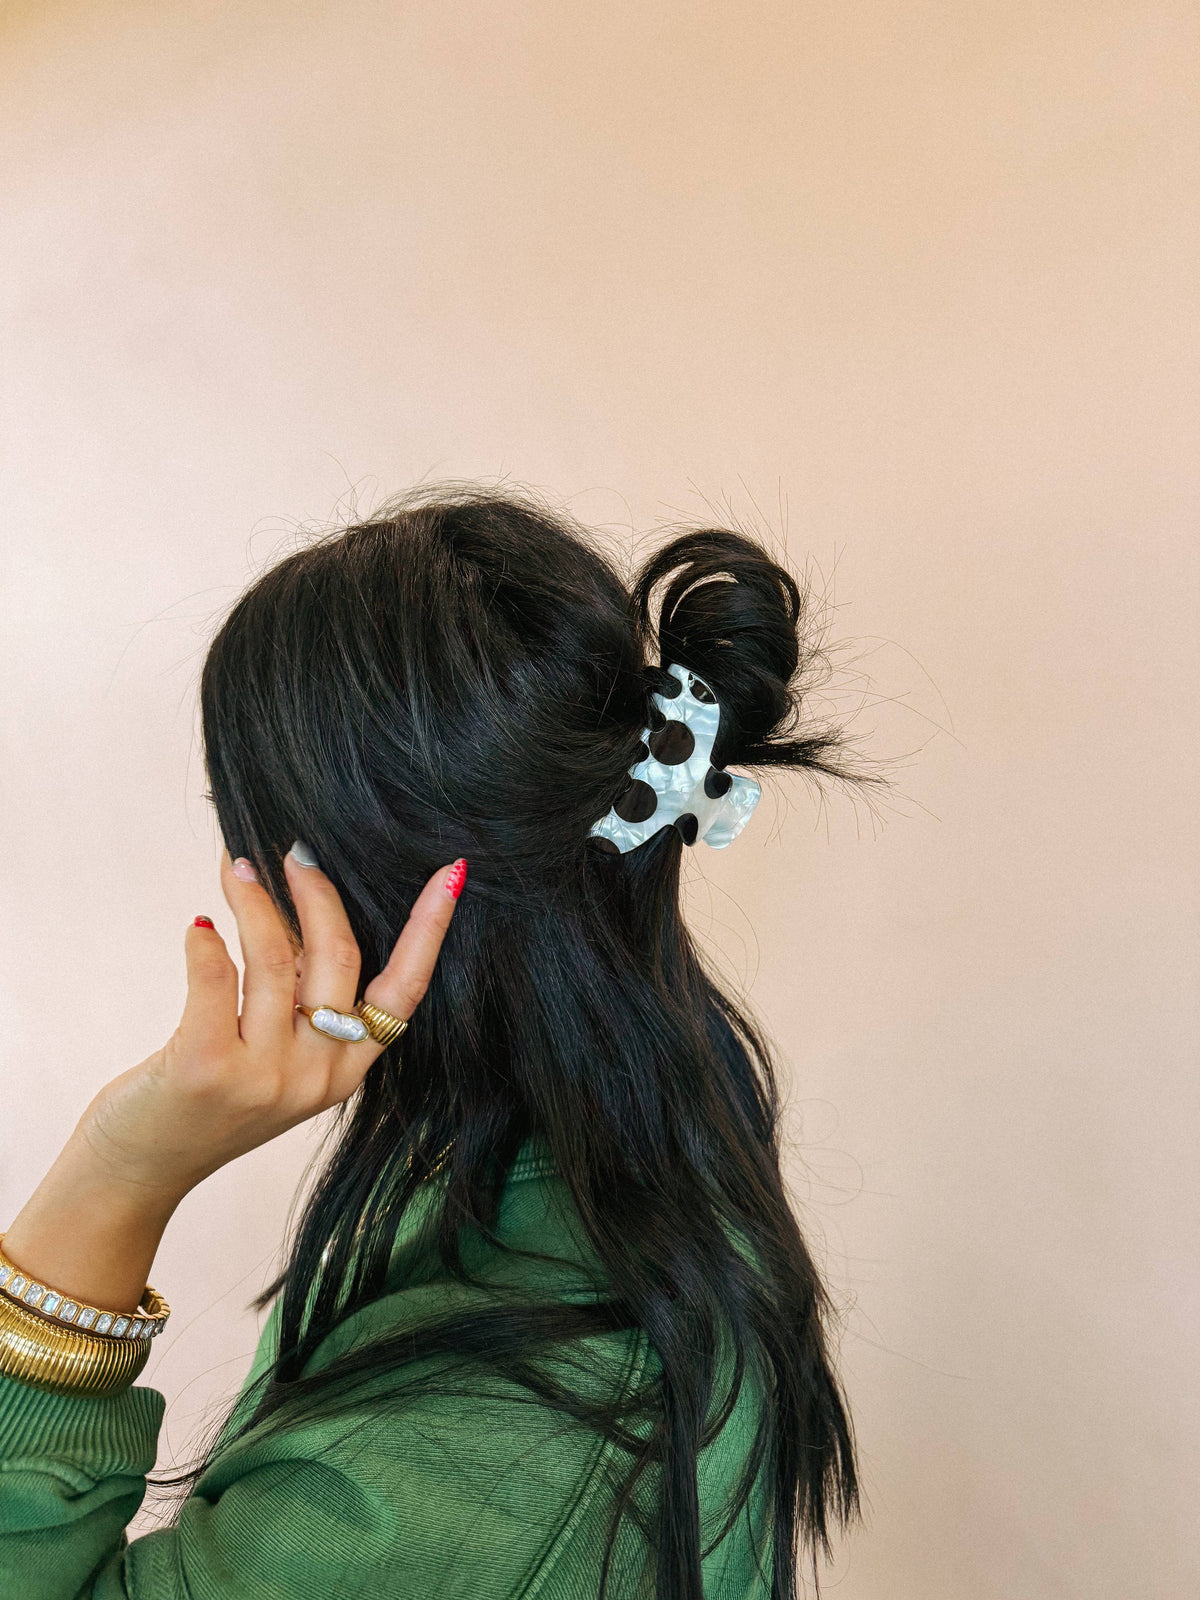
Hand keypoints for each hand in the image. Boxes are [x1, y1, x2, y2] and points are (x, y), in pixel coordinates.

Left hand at [74, 848, 466, 1202]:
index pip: (405, 990)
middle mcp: (317, 1076)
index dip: (430, 928)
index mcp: (347, 1071)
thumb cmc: (210, 1102)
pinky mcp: (206, 1068)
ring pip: (274, 957)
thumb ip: (302, 1000)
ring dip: (254, 900)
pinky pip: (215, 976)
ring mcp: (264, 1076)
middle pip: (338, 956)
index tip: (452, 873)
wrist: (142, 1169)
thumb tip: (304, 903)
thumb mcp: (278, 1058)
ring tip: (237, 868)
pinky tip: (199, 927)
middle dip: (318, 891)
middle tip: (294, 852)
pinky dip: (205, 941)